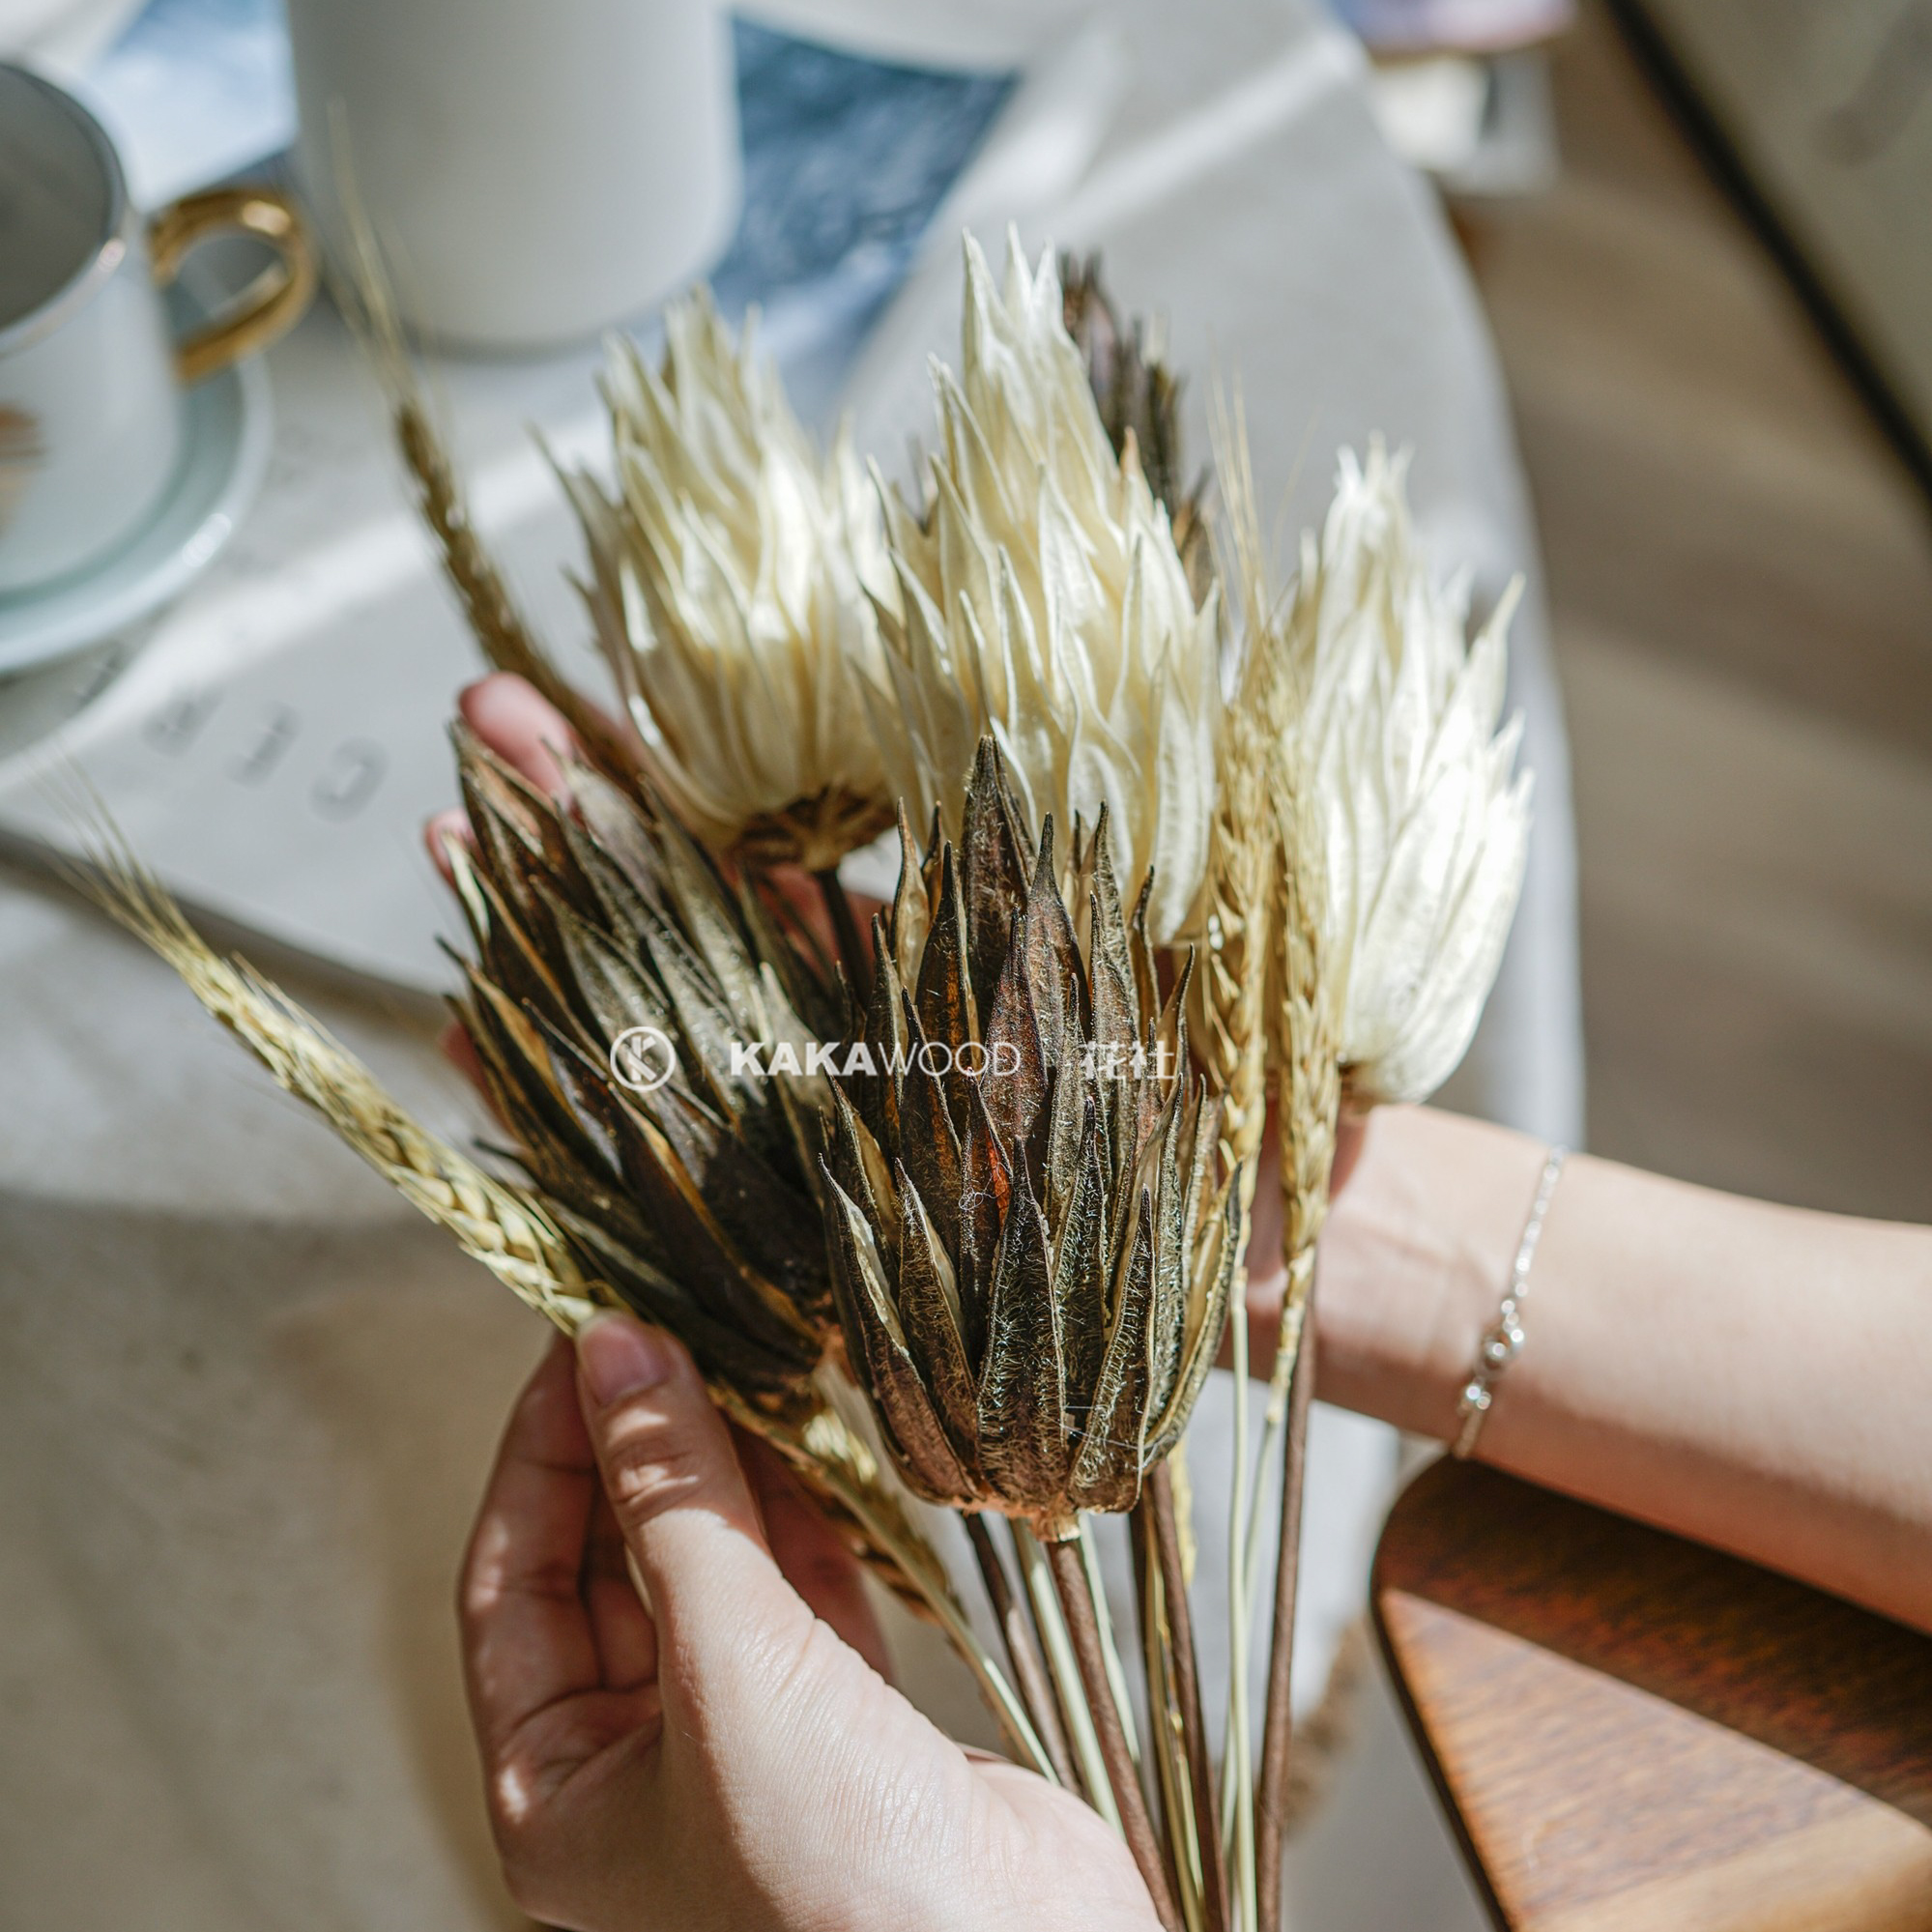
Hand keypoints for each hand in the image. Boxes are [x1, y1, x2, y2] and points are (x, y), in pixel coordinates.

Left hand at [461, 1314, 1160, 1931]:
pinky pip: (803, 1595)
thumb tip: (619, 1352)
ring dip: (726, 1472)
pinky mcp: (849, 1725)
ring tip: (737, 1361)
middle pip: (614, 1568)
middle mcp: (642, 1771)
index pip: (512, 1585)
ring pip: (714, 1572)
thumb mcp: (724, 1664)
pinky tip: (806, 1445)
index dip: (542, 1454)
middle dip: (637, 1452)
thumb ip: (672, 1499)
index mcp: (558, 1793)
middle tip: (667, 1332)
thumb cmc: (834, 1877)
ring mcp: (747, 1745)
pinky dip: (805, 1518)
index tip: (584, 1341)